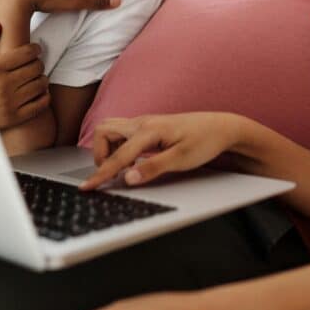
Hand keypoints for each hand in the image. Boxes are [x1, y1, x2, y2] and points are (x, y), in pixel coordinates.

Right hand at [0, 25, 49, 129]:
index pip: (27, 53)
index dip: (35, 49)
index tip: (35, 49)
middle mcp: (3, 85)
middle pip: (36, 67)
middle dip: (38, 62)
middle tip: (35, 63)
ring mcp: (10, 103)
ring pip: (41, 84)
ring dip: (41, 78)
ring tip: (36, 76)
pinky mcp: (14, 118)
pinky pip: (41, 104)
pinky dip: (44, 96)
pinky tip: (37, 92)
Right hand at [79, 112, 241, 189]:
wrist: (222, 127)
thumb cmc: (205, 141)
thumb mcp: (181, 159)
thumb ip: (152, 168)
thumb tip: (128, 179)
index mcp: (149, 130)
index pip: (117, 156)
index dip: (100, 174)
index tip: (87, 187)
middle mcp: (143, 122)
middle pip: (103, 131)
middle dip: (100, 153)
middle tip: (112, 173)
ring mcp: (145, 122)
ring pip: (111, 129)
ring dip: (109, 148)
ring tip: (124, 167)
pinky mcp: (149, 125)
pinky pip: (123, 132)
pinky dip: (119, 146)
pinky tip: (134, 160)